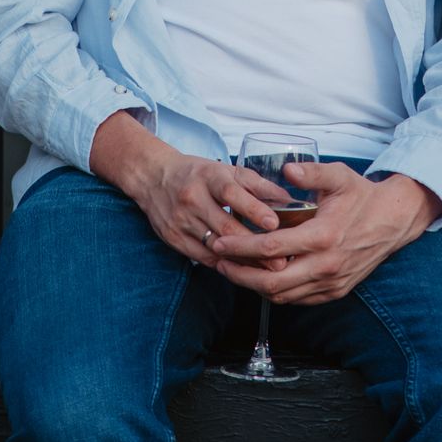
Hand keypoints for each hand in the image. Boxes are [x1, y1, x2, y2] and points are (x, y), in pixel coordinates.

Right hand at [90, 111, 292, 269]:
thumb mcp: (226, 170)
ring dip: (243, 260)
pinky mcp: (173, 239)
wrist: (154, 178)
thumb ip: (257, 185)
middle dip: (254, 246)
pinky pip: (203, 258)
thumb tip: (287, 199)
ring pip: (215, 247)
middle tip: (279, 261)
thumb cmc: (198, 174)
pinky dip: (224, 264)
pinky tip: (243, 269)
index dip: (253, 209)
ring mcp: (180, 221)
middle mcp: (192, 198)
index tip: (274, 223)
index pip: (232, 194)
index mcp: (208, 177)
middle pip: (225, 227)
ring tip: (266, 270)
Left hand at [208, 164, 441, 304]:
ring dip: (254, 286)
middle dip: (239, 274)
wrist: (393, 220)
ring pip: (283, 296)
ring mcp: (331, 282)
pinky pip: (298, 299)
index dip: (240, 247)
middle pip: (271, 282)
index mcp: (323, 236)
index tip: (220, 241)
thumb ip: (311, 172)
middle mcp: (326, 265)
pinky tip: (261, 278)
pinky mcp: (335, 291)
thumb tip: (287, 170)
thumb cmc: (362, 196)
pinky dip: (275, 292)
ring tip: (233, 270)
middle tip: (218, 261)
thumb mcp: (339, 176)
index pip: (271, 248)